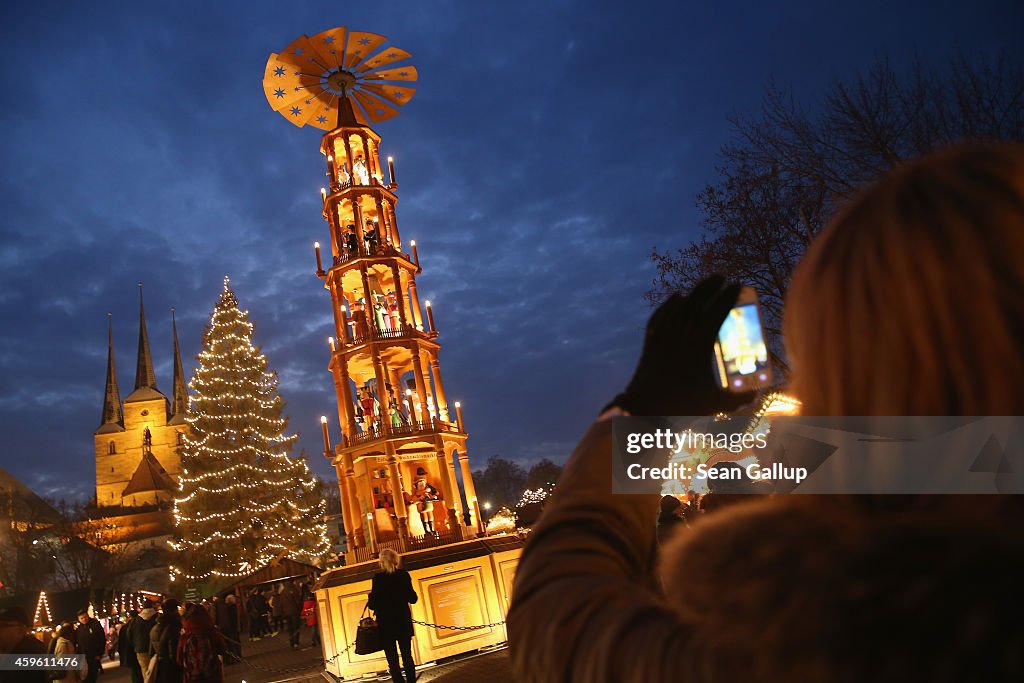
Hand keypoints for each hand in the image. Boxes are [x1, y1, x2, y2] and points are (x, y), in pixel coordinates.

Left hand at [607, 275, 756, 415]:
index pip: (715, 313)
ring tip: (705, 285)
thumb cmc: (682, 407)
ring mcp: (662, 337)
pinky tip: (676, 298)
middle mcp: (679, 336)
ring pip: (677, 307)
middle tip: (723, 278)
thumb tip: (757, 393)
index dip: (727, 297)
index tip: (738, 286)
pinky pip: (660, 316)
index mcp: (699, 346)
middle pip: (696, 303)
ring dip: (693, 292)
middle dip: (710, 287)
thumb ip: (740, 398)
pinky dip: (669, 305)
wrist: (645, 410)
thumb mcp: (716, 404)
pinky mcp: (650, 342)